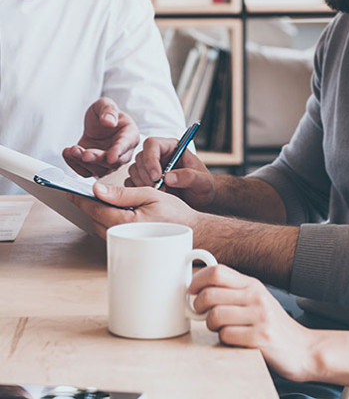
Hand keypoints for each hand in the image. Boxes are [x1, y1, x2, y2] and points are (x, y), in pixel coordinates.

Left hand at [63, 98, 139, 177]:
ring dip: (84, 162)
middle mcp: (123, 151)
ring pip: (100, 170)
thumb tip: (109, 122)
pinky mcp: (95, 167)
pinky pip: (86, 172)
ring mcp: (109, 161)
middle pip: (114, 162)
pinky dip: (76, 166)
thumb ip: (109, 110)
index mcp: (130, 135)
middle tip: (85, 153)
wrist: (96, 123)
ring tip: (73, 149)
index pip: (126, 144)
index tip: (111, 157)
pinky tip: (69, 154)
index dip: (119, 151)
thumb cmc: (104, 114)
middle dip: (98, 159)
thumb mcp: (105, 104)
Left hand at [69, 182, 198, 239]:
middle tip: (81, 192)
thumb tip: (98, 190)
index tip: (71, 191)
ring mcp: (123, 241)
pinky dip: (105, 220)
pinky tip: (111, 210)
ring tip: (95, 199)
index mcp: (126, 221)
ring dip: (96, 213)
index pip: (95, 208)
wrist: (192, 232)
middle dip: (87, 205)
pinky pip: (109, 231)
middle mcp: (121, 234)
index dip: (81, 199)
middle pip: (94, 218)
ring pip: (100, 225)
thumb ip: (122, 193)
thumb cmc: (176, 213)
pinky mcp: (127, 243)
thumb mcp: (150, 194)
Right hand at [126, 137, 216, 210]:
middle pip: (141, 157)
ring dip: (143, 184)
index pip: (153, 144)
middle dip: (147, 175)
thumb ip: (190, 177)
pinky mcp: (144, 180)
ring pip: (134, 170)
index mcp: (172, 147)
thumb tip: (168, 177)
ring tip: (162, 193)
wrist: (201, 200)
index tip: (157, 176)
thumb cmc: (204, 186)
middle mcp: (159, 155)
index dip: (151, 158)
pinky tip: (154, 197)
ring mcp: (150, 168)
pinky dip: (138, 191)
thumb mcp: (203, 181)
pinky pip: (131, 183)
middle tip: (160, 189)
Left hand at [190, 265, 316, 381]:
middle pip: (210, 293)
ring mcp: (259, 316)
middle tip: (201, 314)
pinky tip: (235, 340)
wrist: (303, 349)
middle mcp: (256, 296)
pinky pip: (226, 336)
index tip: (191, 290)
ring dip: (211, 326)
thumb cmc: (274, 326)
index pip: (218, 271)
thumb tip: (200, 289)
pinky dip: (224, 340)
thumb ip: (234, 292)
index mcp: (253, 284)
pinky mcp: (260, 337)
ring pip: (215, 315)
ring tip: (221, 329)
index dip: (197, 279)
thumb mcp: (257, 300)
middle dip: (198, 306)